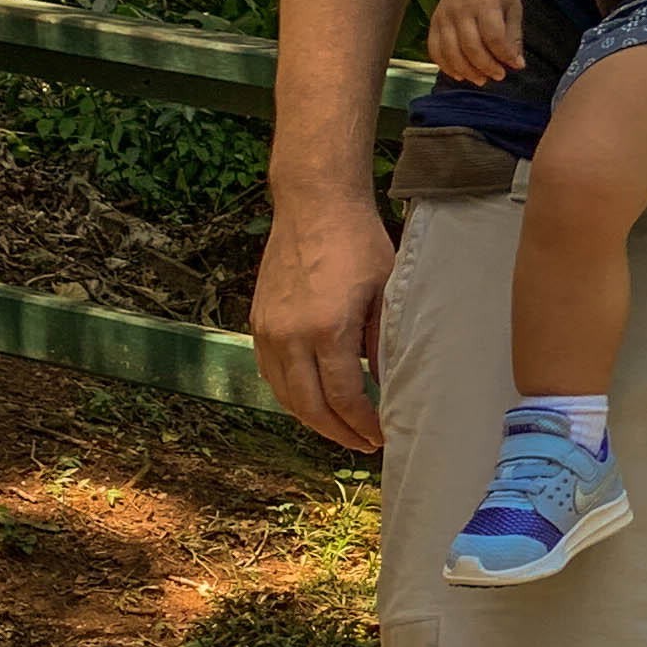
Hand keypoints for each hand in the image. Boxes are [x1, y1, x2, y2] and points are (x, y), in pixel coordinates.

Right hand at [252, 186, 399, 453]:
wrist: (313, 204)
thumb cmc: (358, 242)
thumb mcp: (385, 291)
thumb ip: (383, 342)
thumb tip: (389, 385)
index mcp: (326, 330)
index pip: (343, 398)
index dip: (363, 424)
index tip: (381, 435)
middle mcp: (289, 336)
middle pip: (309, 407)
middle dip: (338, 433)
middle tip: (363, 443)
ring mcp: (268, 329)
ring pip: (284, 395)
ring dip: (312, 419)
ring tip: (340, 428)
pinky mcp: (258, 321)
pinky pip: (270, 373)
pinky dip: (290, 395)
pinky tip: (312, 399)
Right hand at [426, 0, 523, 86]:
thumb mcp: (514, 10)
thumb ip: (514, 38)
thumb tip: (517, 64)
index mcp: (484, 3)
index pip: (493, 36)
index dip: (504, 55)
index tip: (515, 65)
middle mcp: (460, 9)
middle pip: (470, 47)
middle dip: (486, 67)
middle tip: (499, 76)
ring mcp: (444, 15)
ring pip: (450, 52)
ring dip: (466, 71)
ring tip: (481, 79)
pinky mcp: (434, 21)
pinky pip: (434, 49)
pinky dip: (446, 65)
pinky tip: (460, 74)